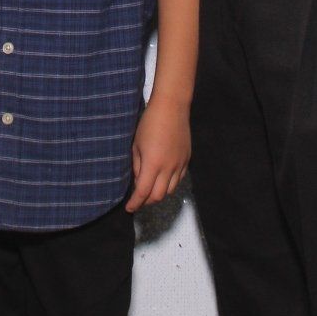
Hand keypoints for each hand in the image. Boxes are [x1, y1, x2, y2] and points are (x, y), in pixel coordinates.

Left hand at [126, 92, 190, 211]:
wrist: (172, 107)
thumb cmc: (149, 122)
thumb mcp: (136, 144)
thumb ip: (136, 165)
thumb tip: (138, 180)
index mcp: (153, 164)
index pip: (143, 192)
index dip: (135, 203)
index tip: (129, 208)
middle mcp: (168, 168)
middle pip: (158, 196)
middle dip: (147, 201)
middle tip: (138, 199)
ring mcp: (180, 164)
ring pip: (170, 190)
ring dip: (159, 193)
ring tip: (150, 189)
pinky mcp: (187, 159)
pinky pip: (179, 179)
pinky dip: (170, 184)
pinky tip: (163, 178)